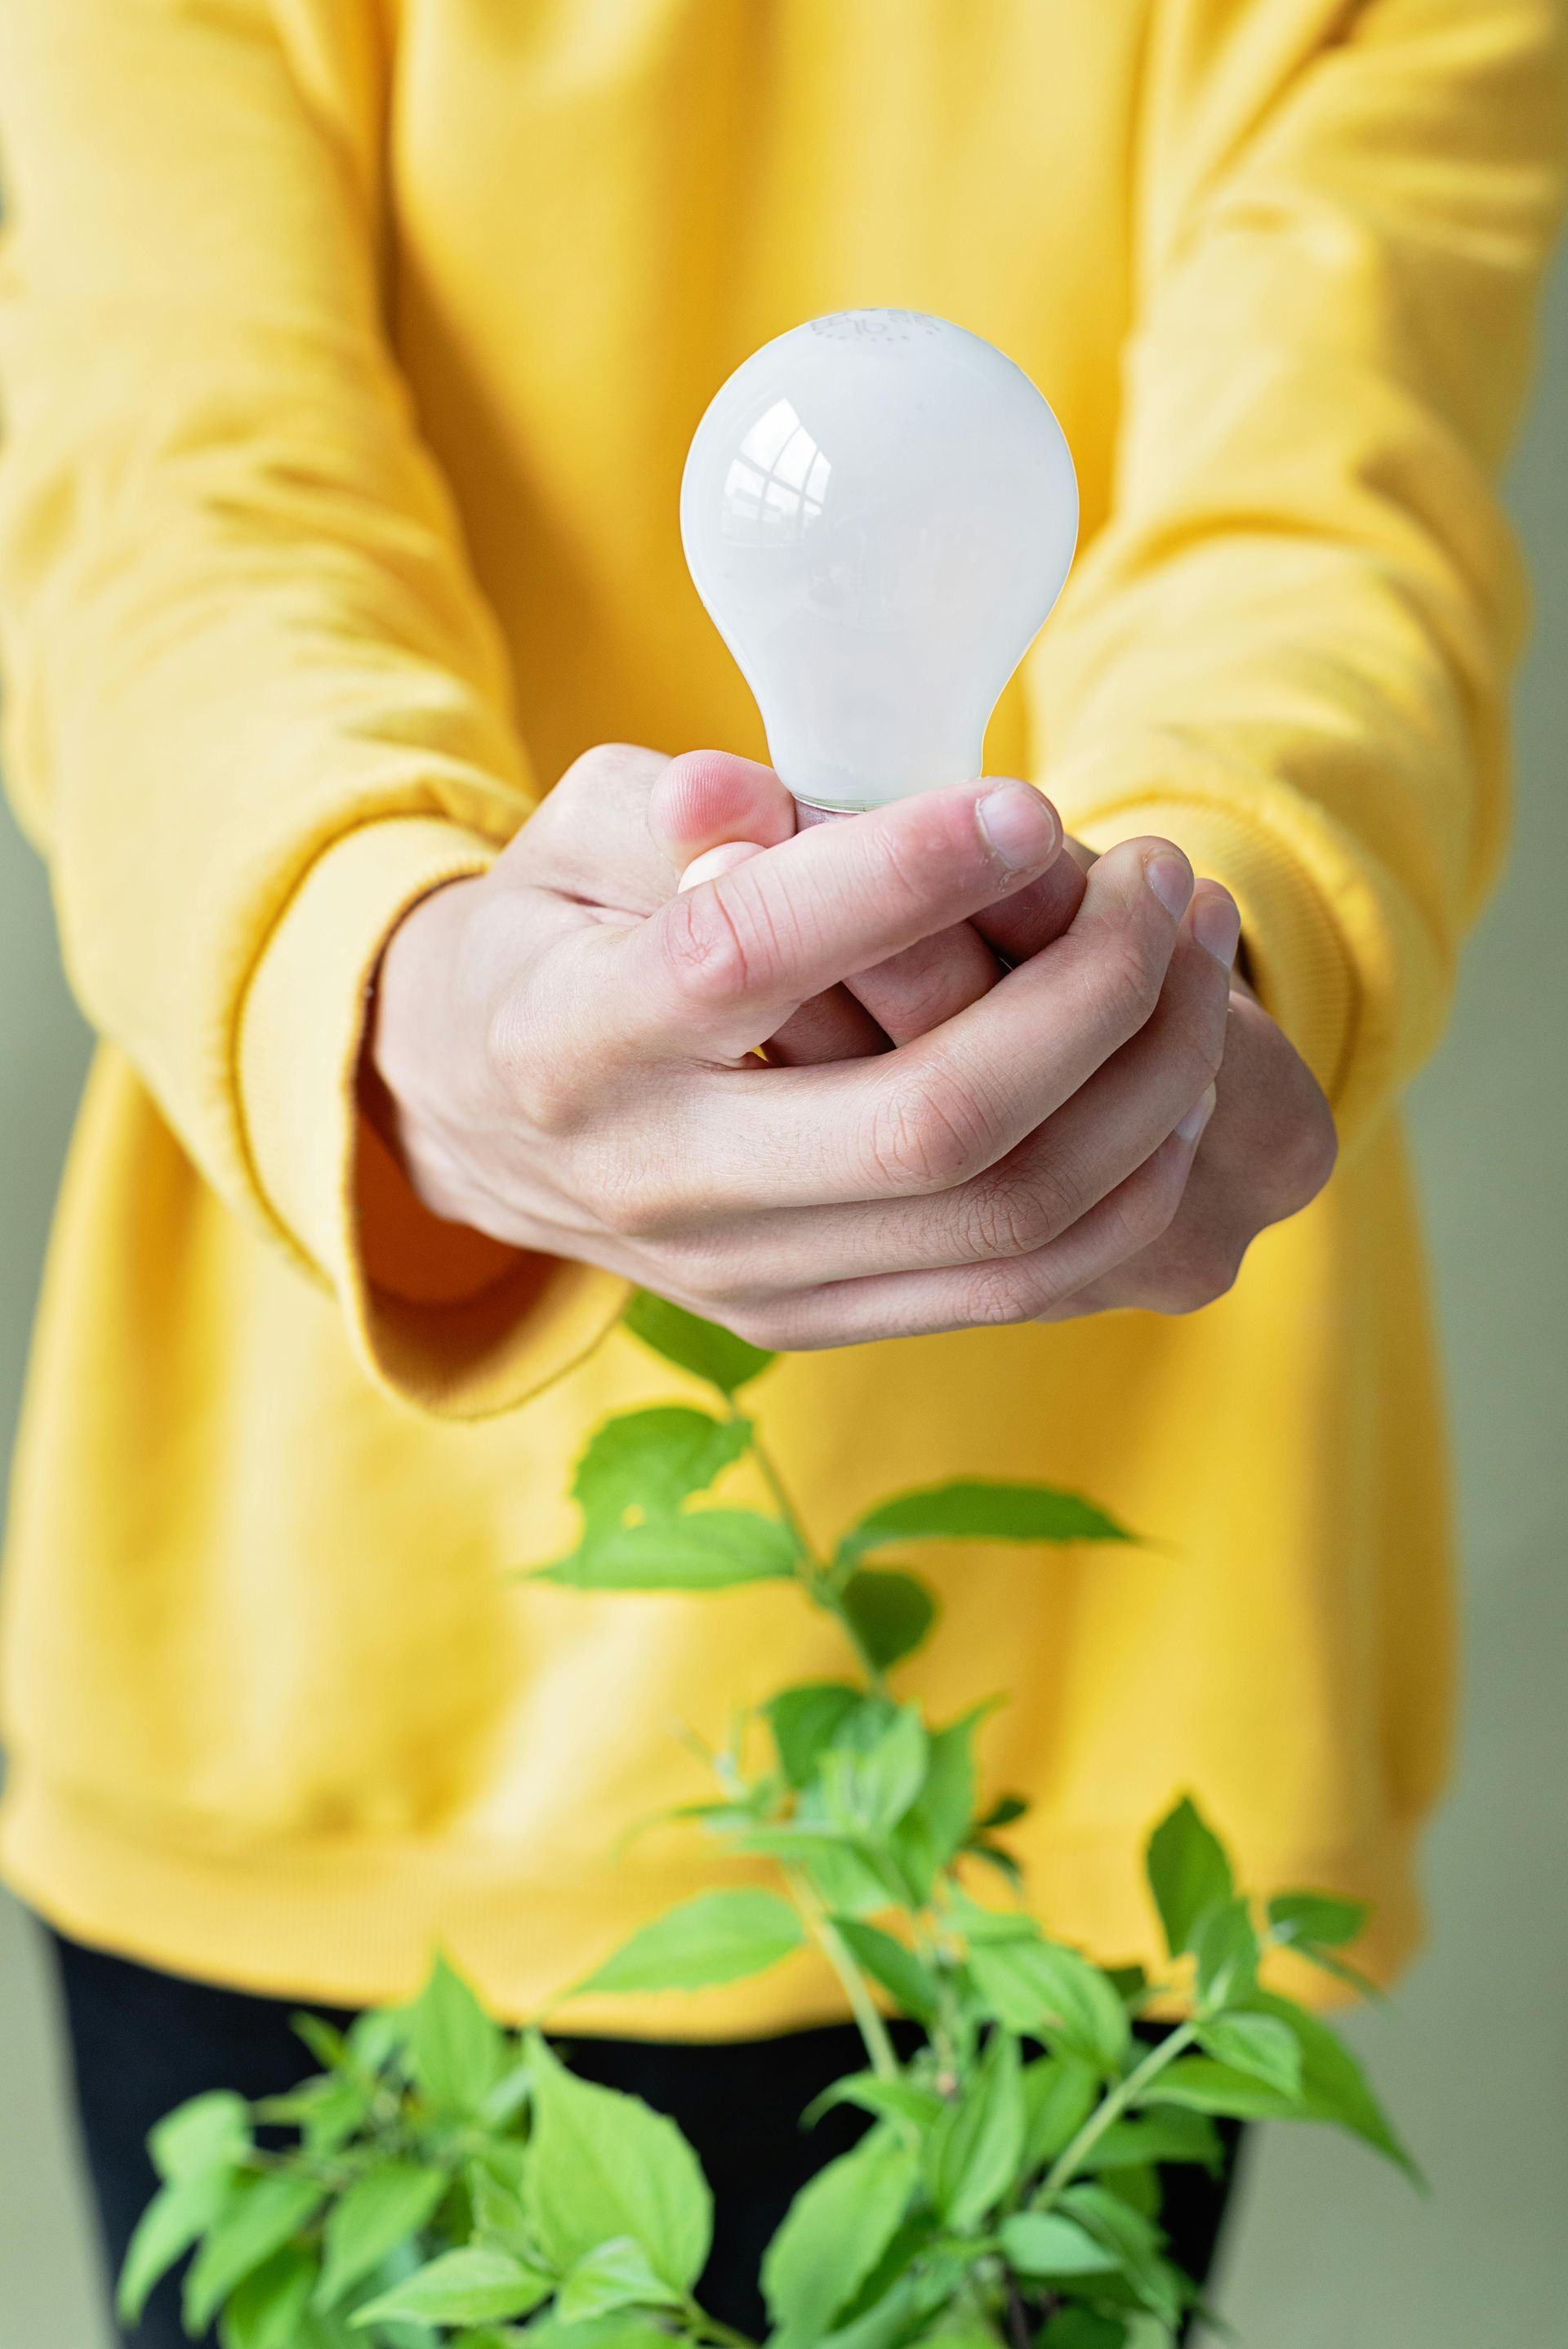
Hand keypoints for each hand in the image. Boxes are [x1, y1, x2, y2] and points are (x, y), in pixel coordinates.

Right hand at [365, 743, 1243, 1346]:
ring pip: (1008, 1216)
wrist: (479, 1122)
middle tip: (1161, 879)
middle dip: (1093, 994)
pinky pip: (1021, 1282)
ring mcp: (743, 1274)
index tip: (1025, 805)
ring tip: (1194, 954)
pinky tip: (1171, 1074)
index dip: (903, 877)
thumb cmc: (551, 939)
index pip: (748, 957)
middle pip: (931, 1124)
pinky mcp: (809, 1320)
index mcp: (574, 1036)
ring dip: (1148, 1083)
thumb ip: (657, 812)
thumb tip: (736, 796)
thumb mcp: (566, 841)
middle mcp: (659, 1180)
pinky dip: (1131, 1183)